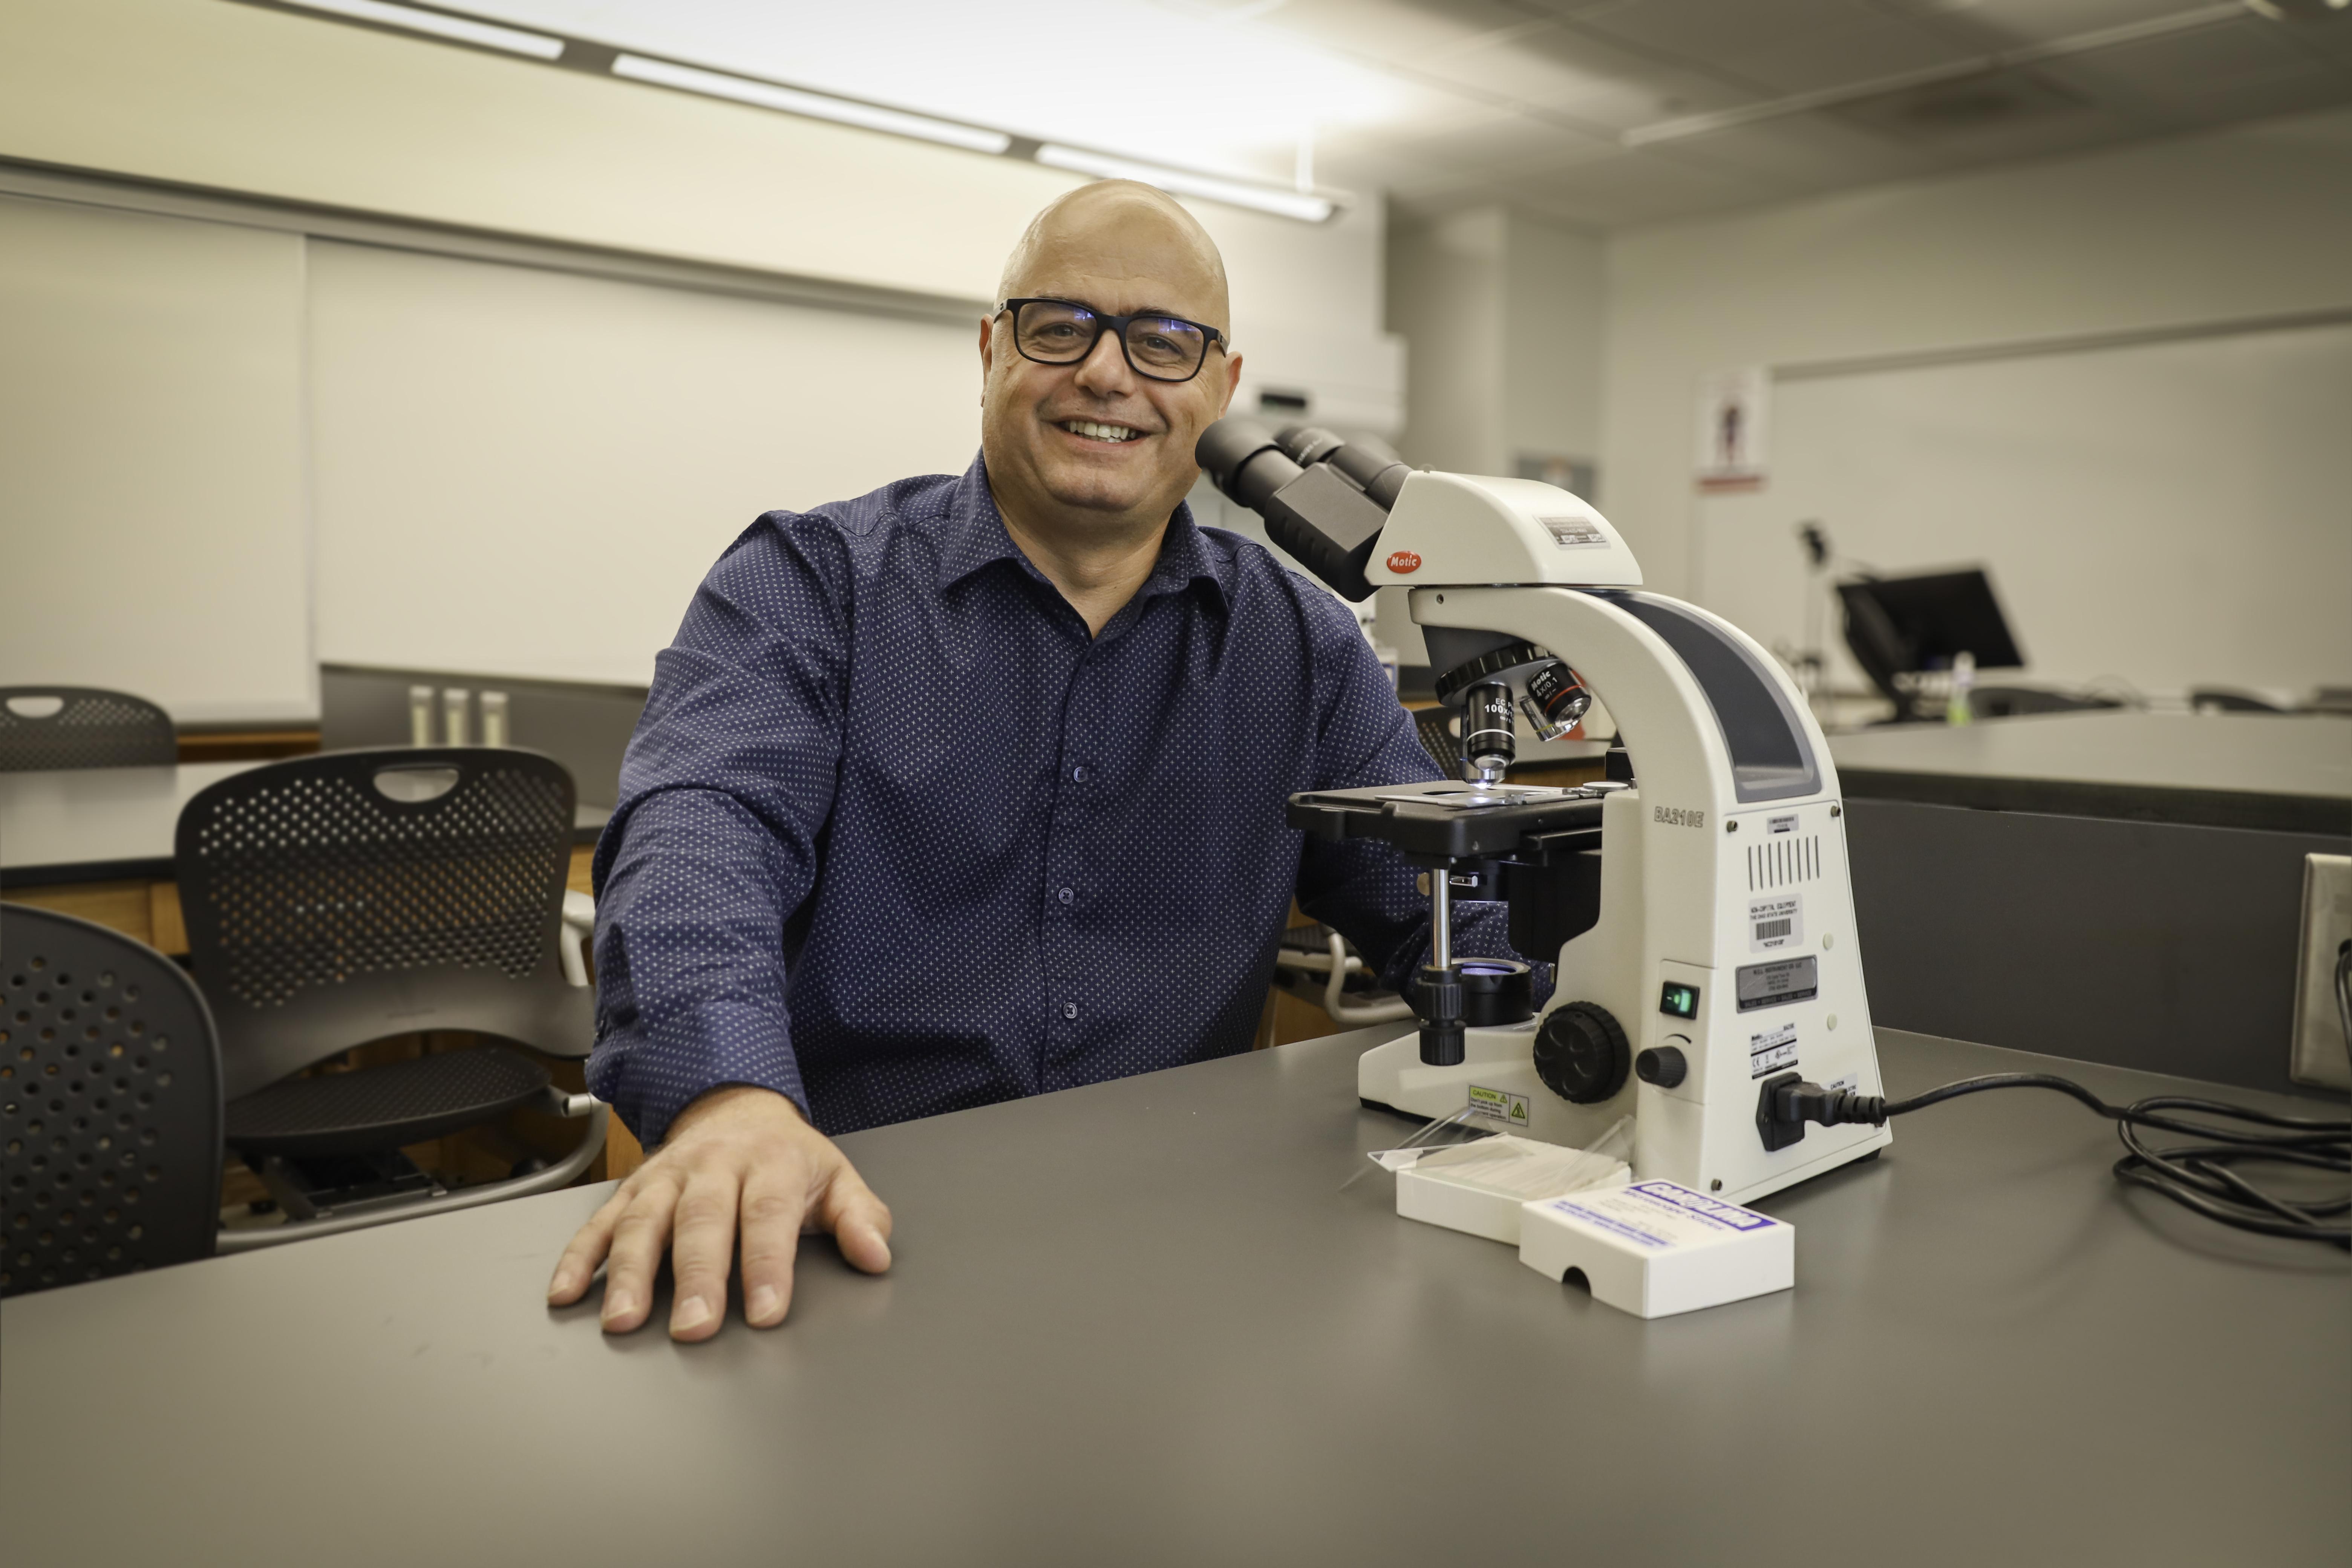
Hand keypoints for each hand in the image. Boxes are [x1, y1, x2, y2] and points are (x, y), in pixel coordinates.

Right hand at [545, 1084, 892, 1339]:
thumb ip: (860, 1217)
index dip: (768, 1265)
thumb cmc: (788, 1158)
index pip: (767, 1216)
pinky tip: (566, 1293)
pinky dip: (578, 1257)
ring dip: (628, 1274)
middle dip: (697, 1277)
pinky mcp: (631, 1188)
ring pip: (643, 1222)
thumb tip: (877, 1255)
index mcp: (769, 1163)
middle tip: (694, 1327)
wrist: (737, 1108)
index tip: (768, 1313)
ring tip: (623, 1321)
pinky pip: (599, 1221)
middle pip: (702, 1222)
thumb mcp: (836, 1178)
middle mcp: (713, 1166)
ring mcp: (666, 1176)